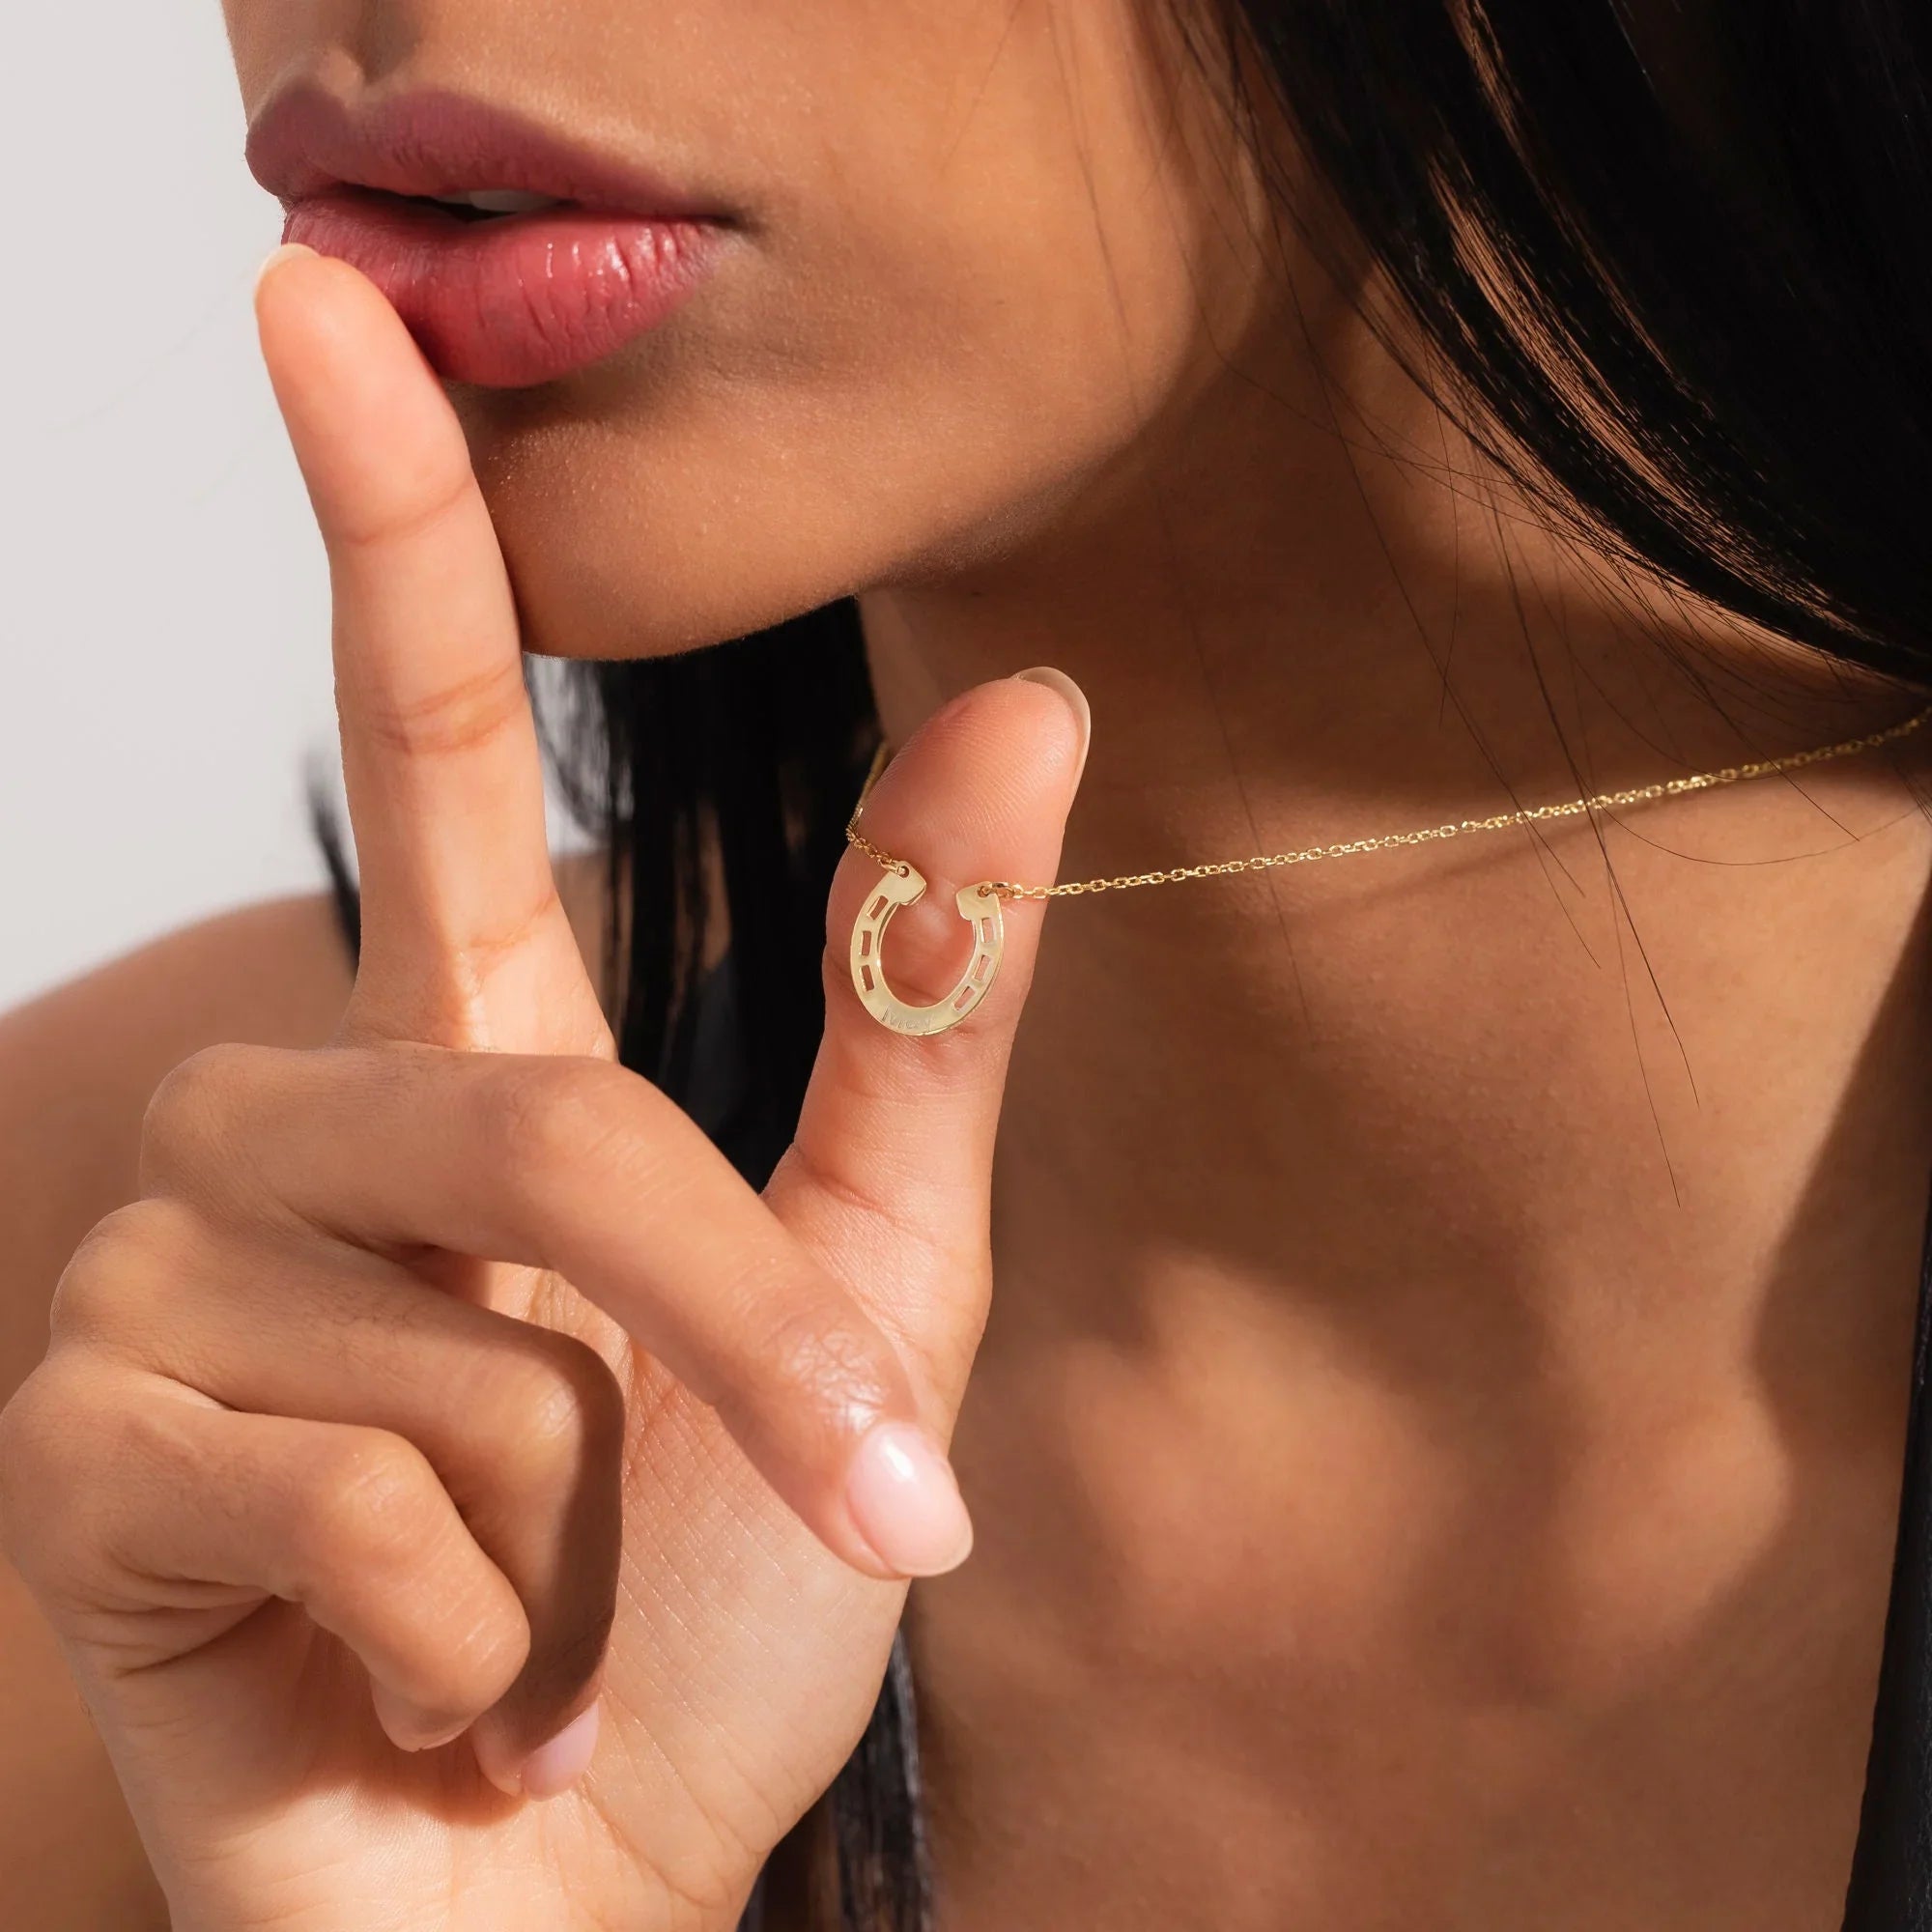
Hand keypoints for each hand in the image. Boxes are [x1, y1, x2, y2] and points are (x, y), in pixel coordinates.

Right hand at [0, 244, 1086, 1931]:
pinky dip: (469, 1631)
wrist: (584, 1874)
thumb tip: (1031, 688)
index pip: (420, 743)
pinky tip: (431, 1682)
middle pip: (539, 1107)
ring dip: (583, 1512)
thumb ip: (924, 992)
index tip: (327, 302)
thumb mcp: (876, 1274)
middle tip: (826, 1498)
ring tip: (541, 1614)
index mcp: (473, 1061)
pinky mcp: (87, 1464)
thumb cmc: (725, 1584)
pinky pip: (346, 1493)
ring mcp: (167, 1291)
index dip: (388, 523)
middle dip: (724, 1326)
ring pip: (458, 1329)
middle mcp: (296, 1131)